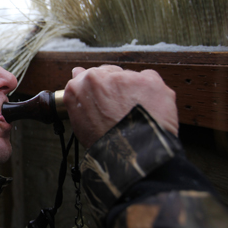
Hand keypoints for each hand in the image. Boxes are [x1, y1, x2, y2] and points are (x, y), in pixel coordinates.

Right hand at [63, 65, 178, 147]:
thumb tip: (77, 73)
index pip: (87, 76)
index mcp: (78, 87)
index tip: (103, 96)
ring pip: (129, 76)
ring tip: (135, 111)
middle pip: (109, 72)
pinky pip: (149, 78)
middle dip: (114, 86)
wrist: (131, 155)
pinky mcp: (148, 80)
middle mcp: (99, 76)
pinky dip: (151, 91)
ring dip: (132, 89)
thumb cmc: (104, 142)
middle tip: (120, 107)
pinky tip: (148, 107)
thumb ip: (78, 95)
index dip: (98, 88)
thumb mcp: (80, 121)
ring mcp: (124, 77)